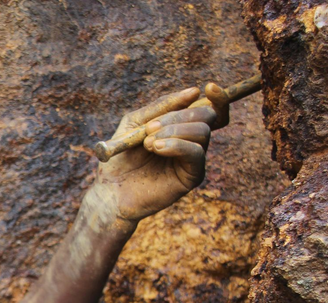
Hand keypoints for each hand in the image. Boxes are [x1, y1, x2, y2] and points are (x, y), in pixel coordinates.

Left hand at [95, 83, 228, 224]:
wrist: (111, 190)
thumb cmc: (120, 157)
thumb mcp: (135, 123)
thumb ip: (161, 106)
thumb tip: (195, 91)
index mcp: (180, 127)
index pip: (210, 108)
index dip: (217, 97)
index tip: (209, 86)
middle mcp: (191, 142)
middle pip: (206, 116)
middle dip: (178, 116)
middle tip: (150, 129)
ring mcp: (193, 159)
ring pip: (202, 132)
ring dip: (173, 131)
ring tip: (148, 143)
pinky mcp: (191, 177)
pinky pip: (196, 153)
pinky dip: (177, 145)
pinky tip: (157, 148)